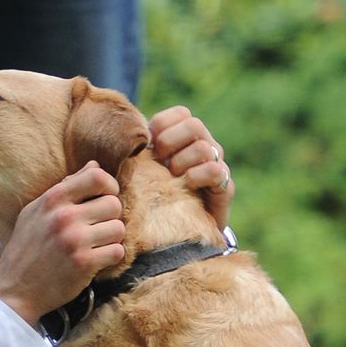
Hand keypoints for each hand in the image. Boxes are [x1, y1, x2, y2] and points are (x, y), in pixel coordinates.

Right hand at [0, 162, 125, 326]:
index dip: (110, 186)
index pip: (97, 177)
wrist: (14, 290)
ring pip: (119, 228)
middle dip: (111, 216)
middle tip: (99, 228)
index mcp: (52, 199)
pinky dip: (111, 256)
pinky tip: (97, 259)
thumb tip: (94, 165)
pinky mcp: (84, 264)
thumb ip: (66, 187)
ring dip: (112, 238)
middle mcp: (64, 217)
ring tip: (97, 244)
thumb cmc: (25, 249)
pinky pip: (117, 252)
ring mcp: (75, 241)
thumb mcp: (36, 211)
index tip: (105, 198)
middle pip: (114, 203)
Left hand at [148, 106, 234, 230]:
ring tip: (172, 177)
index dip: (162, 125)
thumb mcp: (147, 172)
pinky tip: (187, 187)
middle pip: (194, 124)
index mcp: (188, 138)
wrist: (183, 233)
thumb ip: (141, 154)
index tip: (150, 145)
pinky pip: (213, 170)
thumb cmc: (159, 199)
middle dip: (170, 141)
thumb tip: (121, 141)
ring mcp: (217, 164)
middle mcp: (206, 146)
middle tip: (160, 161)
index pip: (181, 113)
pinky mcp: (224, 186)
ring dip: (181, 162)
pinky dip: (196, 176)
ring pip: (203, 147)